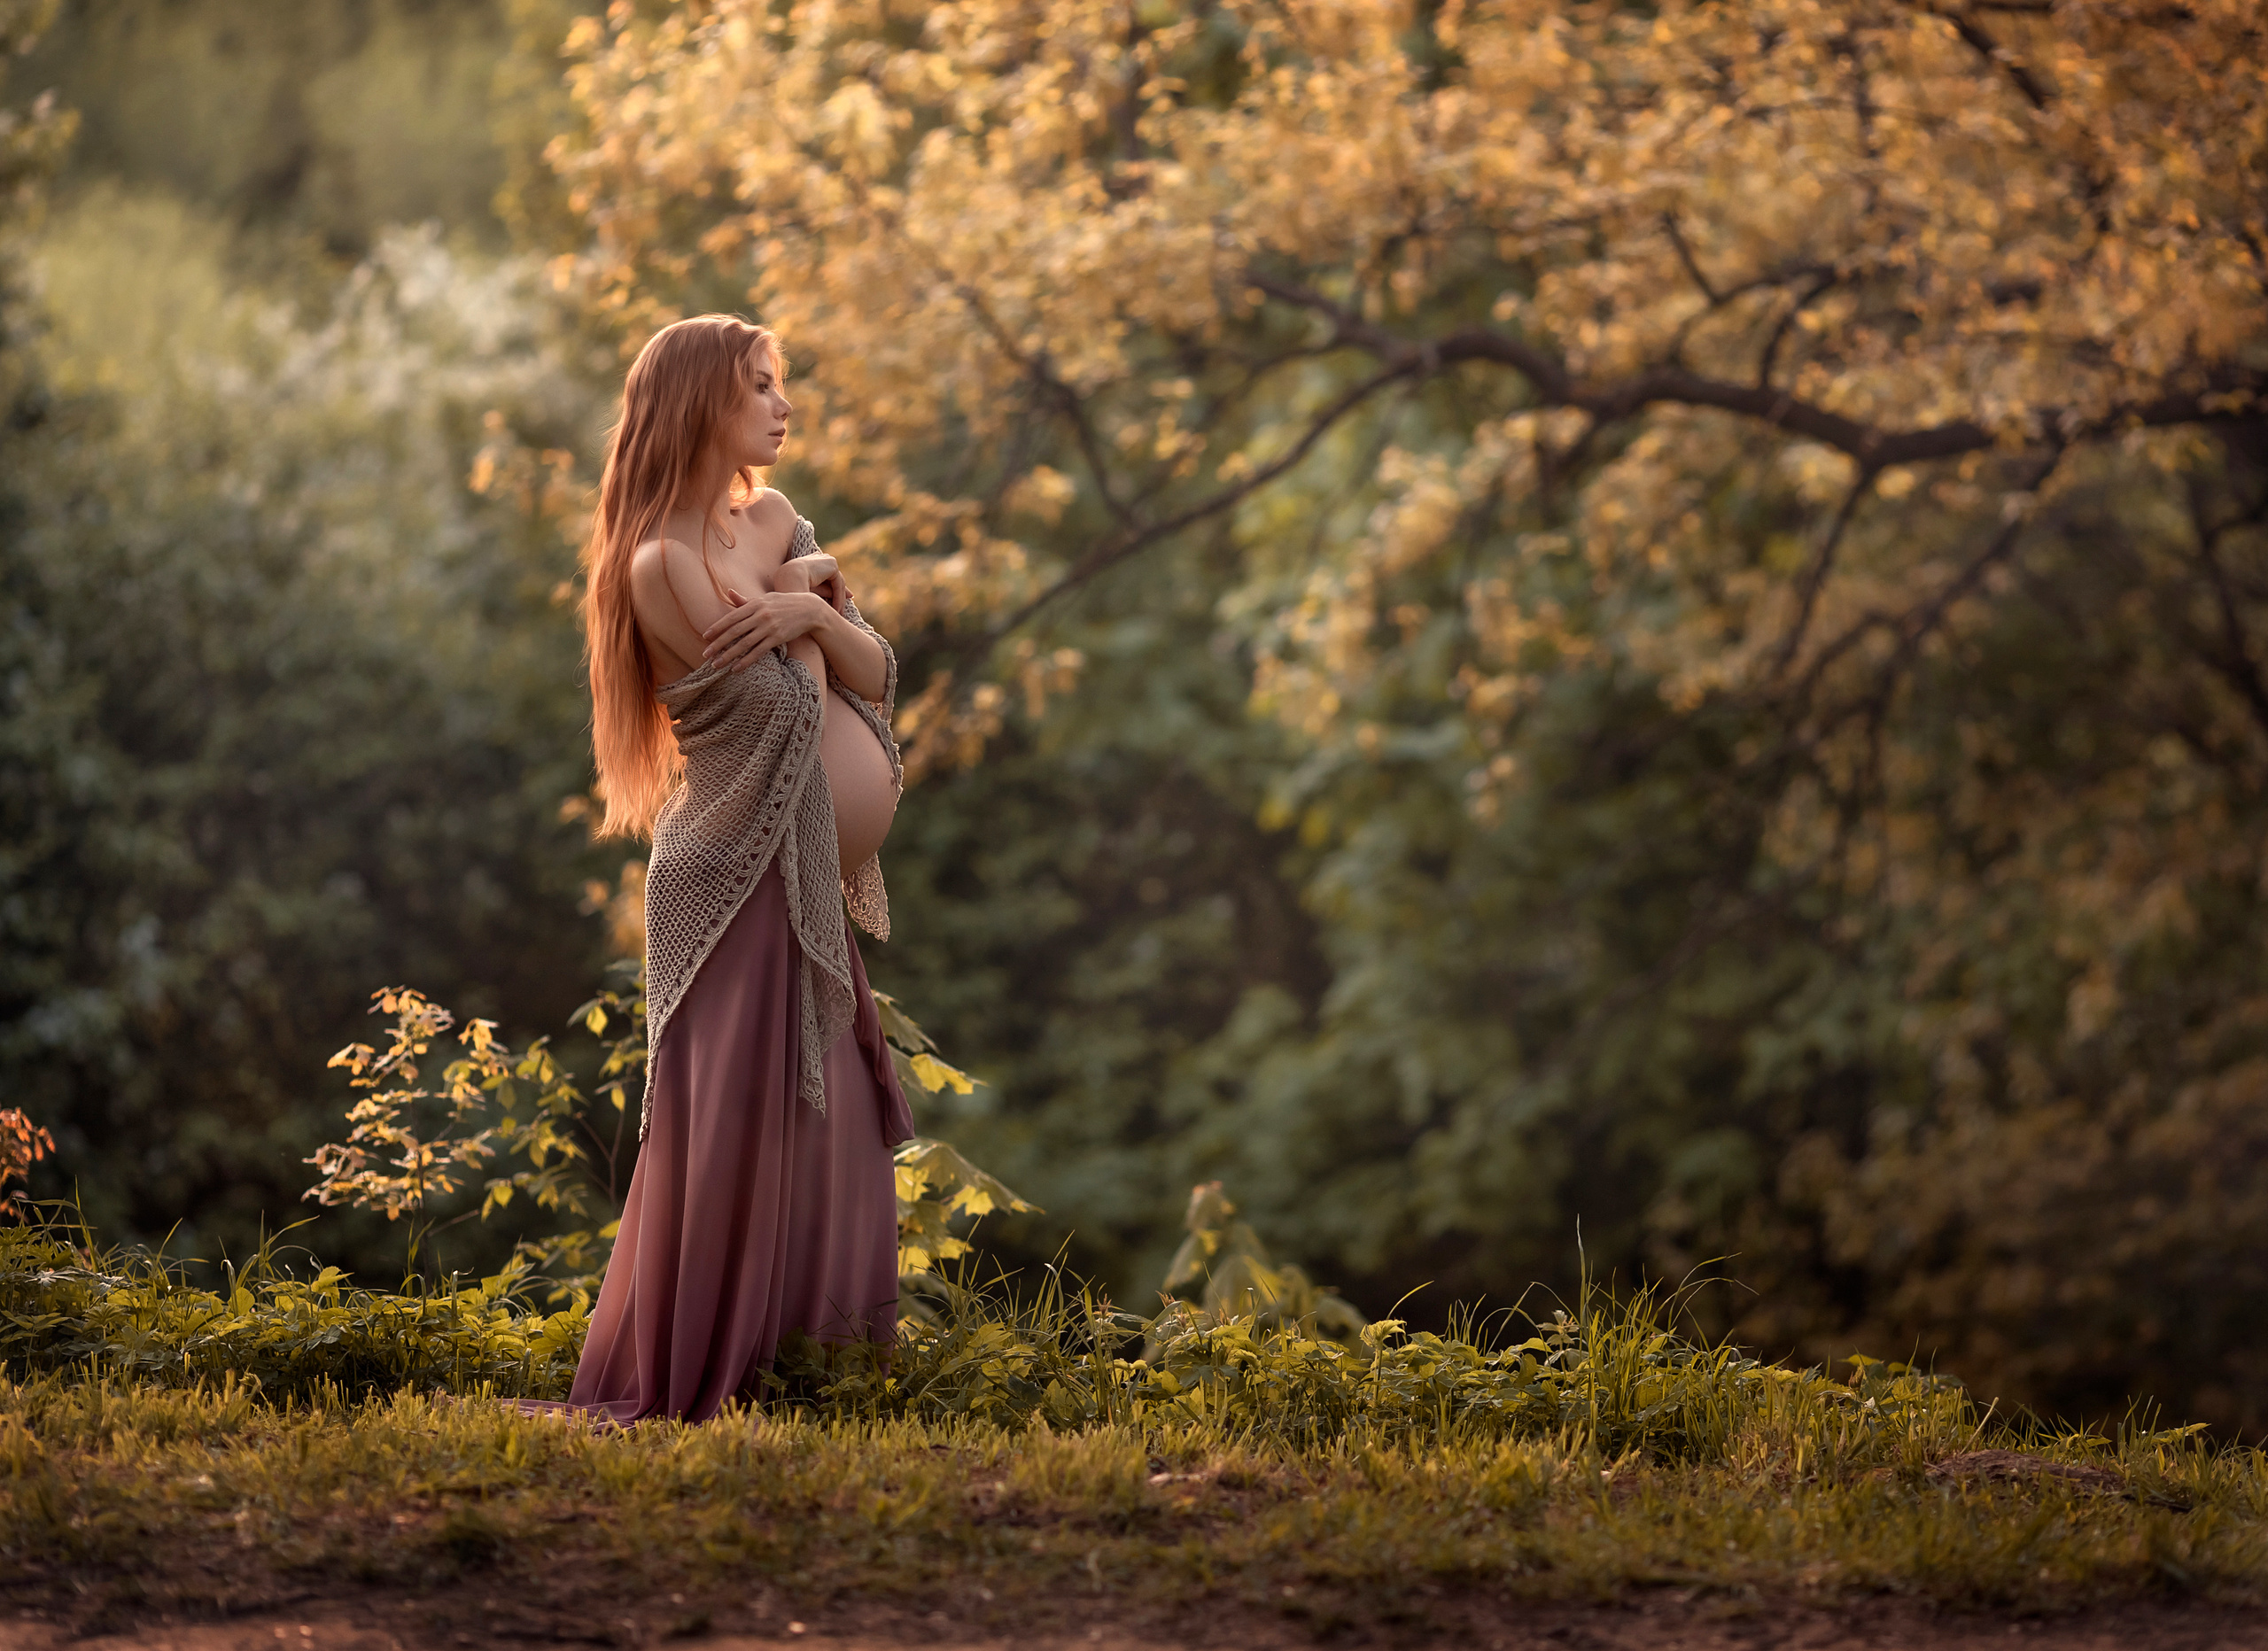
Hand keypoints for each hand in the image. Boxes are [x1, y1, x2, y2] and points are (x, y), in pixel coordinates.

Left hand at [700, 588, 833, 671]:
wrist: (809, 609)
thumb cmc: (784, 603)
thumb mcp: (765, 598)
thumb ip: (746, 600)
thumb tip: (729, 592)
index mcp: (755, 604)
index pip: (731, 617)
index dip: (717, 628)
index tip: (705, 637)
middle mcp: (760, 615)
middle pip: (734, 632)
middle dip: (718, 644)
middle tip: (705, 655)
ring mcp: (769, 627)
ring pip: (744, 644)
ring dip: (728, 656)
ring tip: (717, 665)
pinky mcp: (778, 638)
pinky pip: (758, 652)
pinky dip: (746, 661)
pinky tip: (736, 668)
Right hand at [768, 553, 843, 608]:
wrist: (788, 580)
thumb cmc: (794, 587)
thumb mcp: (814, 591)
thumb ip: (828, 591)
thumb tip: (850, 596)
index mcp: (811, 561)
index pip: (826, 577)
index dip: (832, 590)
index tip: (837, 605)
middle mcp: (820, 558)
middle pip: (834, 580)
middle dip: (838, 596)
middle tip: (840, 612)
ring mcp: (827, 559)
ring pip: (837, 583)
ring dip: (838, 600)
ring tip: (838, 615)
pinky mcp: (832, 564)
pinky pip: (838, 583)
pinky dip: (838, 597)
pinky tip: (836, 610)